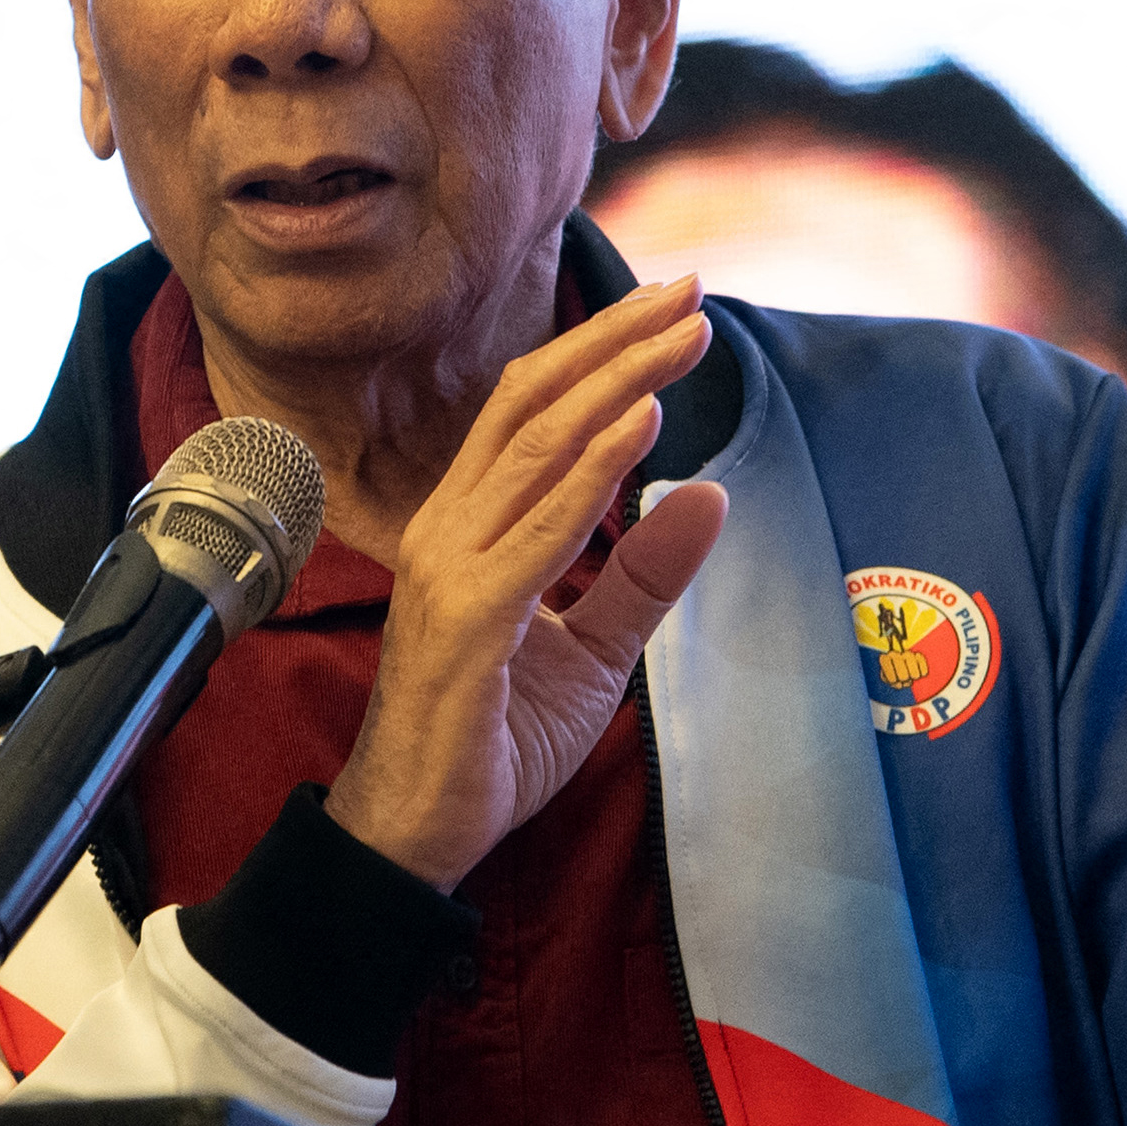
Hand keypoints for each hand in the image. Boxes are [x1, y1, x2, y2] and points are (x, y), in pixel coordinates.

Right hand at [326, 279, 729, 891]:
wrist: (416, 831)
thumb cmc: (491, 739)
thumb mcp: (595, 650)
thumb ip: (645, 573)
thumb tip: (710, 493)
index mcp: (469, 526)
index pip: (533, 413)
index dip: (602, 353)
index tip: (676, 312)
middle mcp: (449, 528)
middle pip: (535, 406)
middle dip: (617, 343)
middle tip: (692, 293)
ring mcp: (451, 570)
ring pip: (537, 450)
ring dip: (617, 385)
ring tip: (682, 338)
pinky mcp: (467, 621)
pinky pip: (538, 534)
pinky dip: (591, 475)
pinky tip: (641, 428)